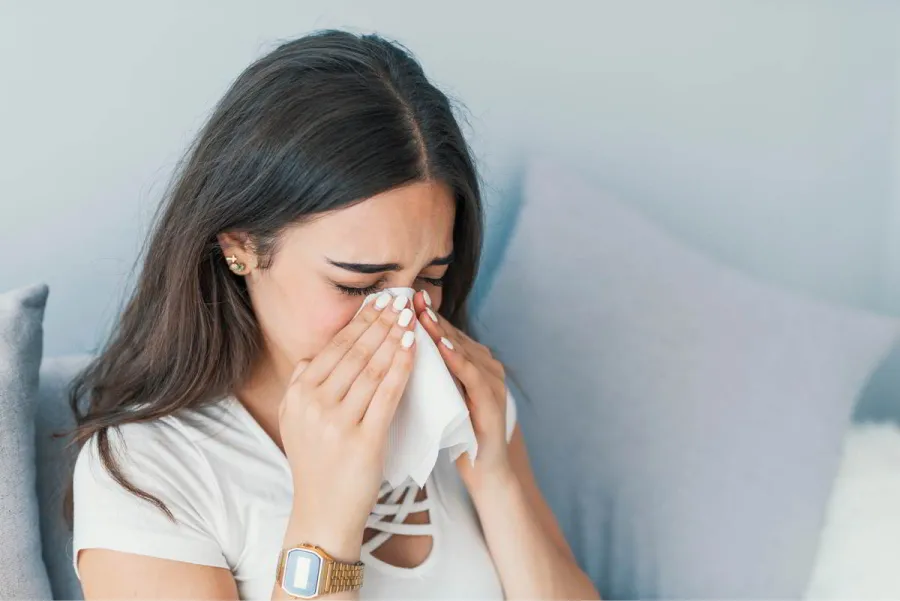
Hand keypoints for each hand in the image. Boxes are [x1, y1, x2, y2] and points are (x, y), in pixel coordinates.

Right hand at [279, 291, 416, 544]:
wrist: (323, 514)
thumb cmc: (316, 466)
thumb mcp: (296, 422)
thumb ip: (301, 385)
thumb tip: (314, 353)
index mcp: (298, 395)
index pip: (334, 348)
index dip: (360, 322)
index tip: (380, 302)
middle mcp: (313, 404)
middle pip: (354, 353)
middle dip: (380, 323)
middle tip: (400, 300)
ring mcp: (337, 422)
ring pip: (372, 368)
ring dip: (394, 338)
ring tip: (411, 318)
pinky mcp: (363, 440)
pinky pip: (387, 394)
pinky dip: (402, 367)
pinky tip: (414, 349)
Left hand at [412, 291, 510, 490]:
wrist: (484, 474)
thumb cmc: (453, 436)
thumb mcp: (434, 399)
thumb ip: (421, 374)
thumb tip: (384, 352)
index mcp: (469, 363)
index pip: (441, 333)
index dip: (419, 315)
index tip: (398, 298)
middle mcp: (484, 366)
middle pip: (451, 335)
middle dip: (428, 316)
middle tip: (405, 296)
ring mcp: (492, 383)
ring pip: (463, 350)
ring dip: (440, 331)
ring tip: (420, 314)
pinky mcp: (493, 403)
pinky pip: (473, 376)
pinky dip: (457, 359)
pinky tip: (441, 347)